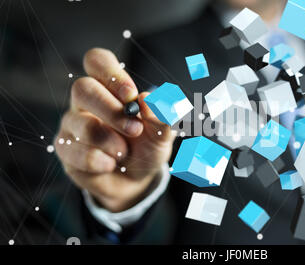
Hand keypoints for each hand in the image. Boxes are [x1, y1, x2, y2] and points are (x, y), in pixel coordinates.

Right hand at [55, 48, 174, 211]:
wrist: (137, 180)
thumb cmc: (147, 147)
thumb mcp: (162, 133)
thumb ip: (161, 116)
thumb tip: (147, 99)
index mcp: (110, 88)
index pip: (97, 61)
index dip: (111, 73)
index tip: (131, 95)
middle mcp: (86, 101)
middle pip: (83, 88)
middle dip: (111, 110)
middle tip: (135, 129)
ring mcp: (72, 125)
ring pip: (80, 123)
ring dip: (109, 140)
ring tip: (124, 152)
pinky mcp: (65, 150)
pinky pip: (74, 152)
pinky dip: (99, 161)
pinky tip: (110, 164)